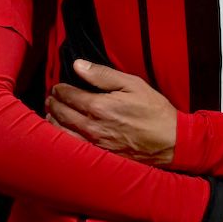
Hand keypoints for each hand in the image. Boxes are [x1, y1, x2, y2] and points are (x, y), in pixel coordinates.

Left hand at [45, 59, 176, 165]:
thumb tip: (77, 65)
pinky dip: (61, 137)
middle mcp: (92, 127)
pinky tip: (61, 132)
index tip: (58, 86)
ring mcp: (94, 144)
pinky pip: (70, 147)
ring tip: (52, 112)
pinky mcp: (98, 156)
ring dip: (53, 120)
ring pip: (61, 132)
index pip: (68, 95)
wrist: (170, 142)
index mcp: (99, 106)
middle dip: (53, 102)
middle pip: (61, 112)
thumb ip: (102, 75)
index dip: (60, 89)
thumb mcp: (133, 84)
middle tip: (52, 97)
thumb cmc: (154, 111)